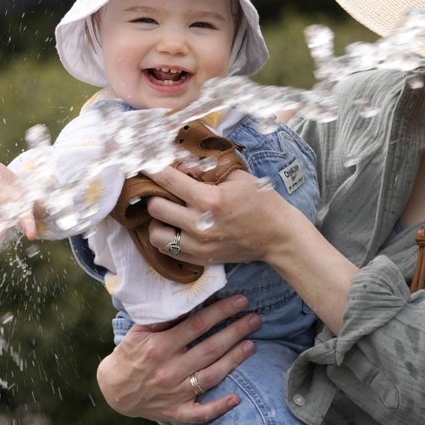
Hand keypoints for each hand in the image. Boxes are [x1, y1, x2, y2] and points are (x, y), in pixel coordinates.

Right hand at [96, 294, 260, 422]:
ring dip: (235, 360)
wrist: (113, 390)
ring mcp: (175, 393)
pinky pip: (201, 412)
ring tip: (252, 345)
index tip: (240, 301)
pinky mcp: (177, 411)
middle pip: (210, 348)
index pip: (197, 325)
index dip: (221, 311)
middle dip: (236, 331)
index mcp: (160, 346)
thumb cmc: (129, 354)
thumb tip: (188, 299)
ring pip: (212, 375)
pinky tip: (237, 398)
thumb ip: (163, 317)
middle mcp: (170, 370)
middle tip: (255, 319)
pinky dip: (219, 406)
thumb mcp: (139, 331)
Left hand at [145, 167, 298, 264]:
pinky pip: (168, 251)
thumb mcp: (238, 177)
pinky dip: (167, 238)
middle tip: (162, 190)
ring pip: (155, 235)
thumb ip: (207, 169)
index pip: (168, 180)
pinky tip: (176, 228)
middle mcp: (200, 225)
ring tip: (168, 213)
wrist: (279, 237)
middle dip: (157, 195)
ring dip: (158, 221)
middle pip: (155, 208)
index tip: (146, 164)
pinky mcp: (201, 260)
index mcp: (210, 200)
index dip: (153, 169)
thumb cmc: (261, 202)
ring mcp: (199, 246)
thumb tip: (181, 166)